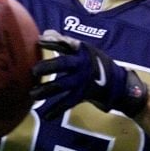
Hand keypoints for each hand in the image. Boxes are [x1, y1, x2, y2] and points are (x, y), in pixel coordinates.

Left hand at [31, 29, 147, 119]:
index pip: (66, 43)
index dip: (54, 41)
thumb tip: (44, 34)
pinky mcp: (82, 94)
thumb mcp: (82, 49)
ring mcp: (82, 80)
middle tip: (34, 70)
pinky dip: (57, 110)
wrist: (116, 82)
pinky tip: (46, 116)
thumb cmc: (92, 61)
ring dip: (46, 90)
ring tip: (33, 94)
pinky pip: (68, 103)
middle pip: (63, 64)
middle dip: (48, 67)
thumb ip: (62, 42)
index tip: (40, 40)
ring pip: (62, 85)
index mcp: (81, 50)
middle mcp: (81, 64)